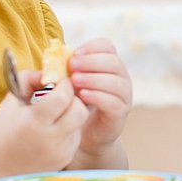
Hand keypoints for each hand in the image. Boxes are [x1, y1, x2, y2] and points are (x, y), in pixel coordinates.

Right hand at [0, 72, 87, 175]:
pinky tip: (54, 128)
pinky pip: (76, 136)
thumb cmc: (1, 132)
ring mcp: (59, 151)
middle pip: (80, 110)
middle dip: (74, 98)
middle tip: (64, 95)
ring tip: (56, 112)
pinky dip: (70, 128)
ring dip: (73, 113)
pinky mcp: (65, 159)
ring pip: (80, 123)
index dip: (65, 85)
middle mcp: (49, 139)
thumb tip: (49, 71)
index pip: (63, 96)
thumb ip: (28, 79)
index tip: (60, 81)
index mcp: (33, 122)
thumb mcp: (10, 102)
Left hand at [68, 38, 132, 166]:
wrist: (85, 134)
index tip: (74, 53)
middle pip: (113, 62)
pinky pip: (113, 102)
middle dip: (91, 62)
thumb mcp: (73, 83)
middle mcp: (121, 78)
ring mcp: (124, 96)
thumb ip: (70, 69)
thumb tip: (57, 55)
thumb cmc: (76, 103)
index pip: (108, 46)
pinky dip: (98, 97)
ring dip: (94, 79)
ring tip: (74, 81)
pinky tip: (82, 96)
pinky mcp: (120, 114)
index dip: (92, 47)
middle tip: (72, 66)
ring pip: (115, 82)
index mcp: (110, 65)